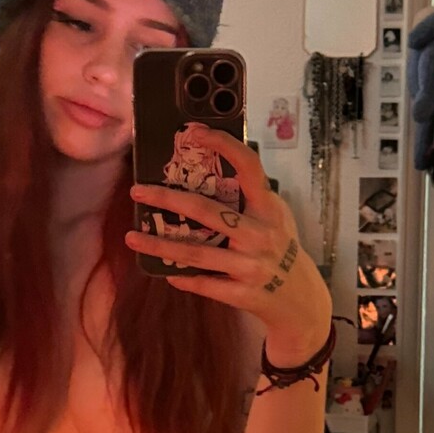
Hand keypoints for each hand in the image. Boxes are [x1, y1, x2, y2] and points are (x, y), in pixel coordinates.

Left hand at [124, 124, 331, 357]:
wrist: (301, 300)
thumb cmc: (280, 248)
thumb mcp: (275, 217)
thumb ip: (250, 198)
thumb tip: (206, 168)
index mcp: (268, 208)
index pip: (248, 166)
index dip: (222, 144)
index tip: (194, 132)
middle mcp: (261, 234)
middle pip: (206, 211)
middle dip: (167, 199)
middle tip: (137, 191)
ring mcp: (252, 265)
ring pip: (196, 253)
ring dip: (159, 244)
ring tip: (132, 237)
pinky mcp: (243, 293)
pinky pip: (205, 284)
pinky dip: (183, 278)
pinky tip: (165, 273)